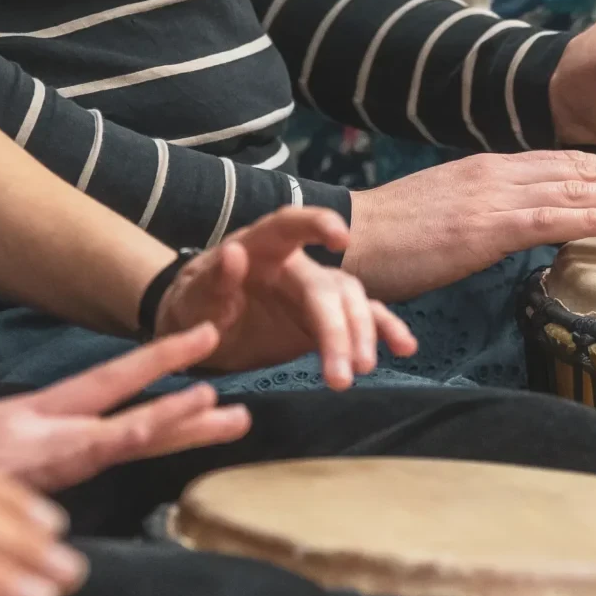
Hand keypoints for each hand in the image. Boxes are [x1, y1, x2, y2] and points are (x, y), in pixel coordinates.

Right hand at [0, 325, 263, 492]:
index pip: (100, 393)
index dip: (152, 375)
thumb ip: (5, 477)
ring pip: (108, 439)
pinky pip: (69, 473)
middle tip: (236, 400)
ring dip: (166, 426)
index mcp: (20, 426)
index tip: (203, 361)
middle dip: (178, 411)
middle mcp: (27, 436)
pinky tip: (140, 462)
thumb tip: (43, 509)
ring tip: (224, 413)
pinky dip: (116, 452)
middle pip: (119, 420)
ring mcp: (15, 460)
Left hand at [155, 207, 417, 386]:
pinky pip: (362, 319)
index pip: (289, 225)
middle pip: (328, 287)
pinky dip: (384, 330)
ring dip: (362, 335)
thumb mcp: (191, 297)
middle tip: (346, 371)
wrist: (200, 330)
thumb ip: (213, 281)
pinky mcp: (325, 319)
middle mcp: (295, 264)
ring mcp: (315, 291)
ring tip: (360, 371)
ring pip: (352, 303)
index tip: (341, 238)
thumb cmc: (193, 306)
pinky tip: (404, 348)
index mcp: (259, 247)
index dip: (316, 225)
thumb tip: (235, 254)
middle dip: (340, 328)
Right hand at [343, 151, 595, 301]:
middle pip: (583, 170)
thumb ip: (487, 219)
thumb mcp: (446, 219)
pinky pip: (547, 221)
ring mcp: (491, 198)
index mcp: (489, 171)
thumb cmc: (387, 239)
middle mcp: (497, 174)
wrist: (344, 238)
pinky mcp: (480, 228)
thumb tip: (516, 232)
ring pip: (576, 190)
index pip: (565, 164)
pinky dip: (592, 217)